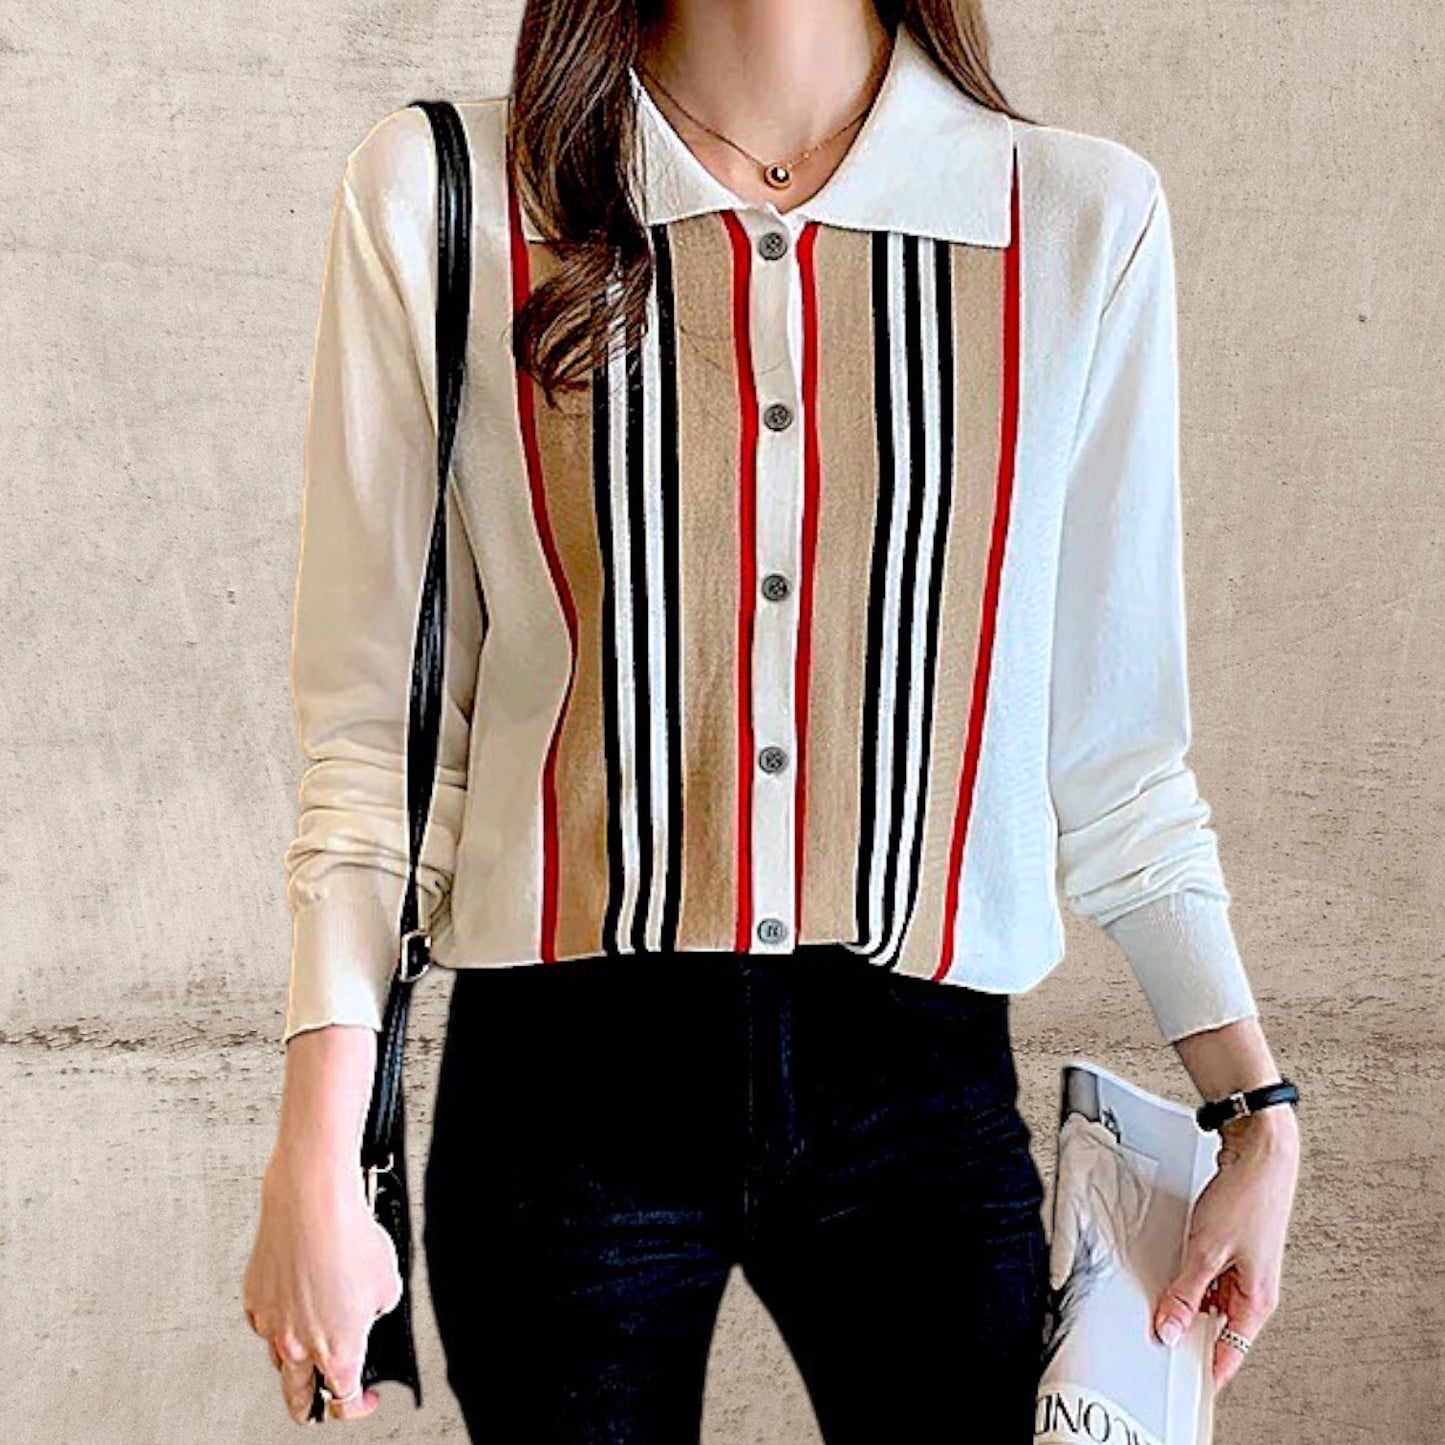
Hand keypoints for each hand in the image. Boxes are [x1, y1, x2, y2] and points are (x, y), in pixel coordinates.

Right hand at [242, 1149, 402, 1422]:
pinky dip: (276, 1323)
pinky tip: (290, 1308)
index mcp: (337, 1350)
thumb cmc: (349, 1237)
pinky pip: (264, 1323)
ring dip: (292, 1363)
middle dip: (310, 1408)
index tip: (364, 1399)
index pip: (343, 1400)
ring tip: (305, 1355)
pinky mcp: (254, 1297)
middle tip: (317, 1408)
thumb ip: (377, 1309)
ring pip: (278, 1359)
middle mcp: (298, 1344)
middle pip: (298, 1397)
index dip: (357, 1406)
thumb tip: (366, 1309)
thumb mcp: (388, 1283)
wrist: (311, 1202)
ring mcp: (272, 1323)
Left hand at [1151, 1105, 1299, 1391]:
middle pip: (1215, 1326)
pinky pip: (1207, 1273)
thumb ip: (1185, 1294)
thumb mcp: (1206, 1251)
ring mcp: (1244, 1268)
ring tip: (1158, 1295)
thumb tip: (1170, 1330)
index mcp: (1256, 1302)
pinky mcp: (1232, 1248)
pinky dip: (1188, 1275)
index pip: (1228, 1355)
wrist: (1260, 1153)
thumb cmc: (1246, 1198)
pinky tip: (1171, 1267)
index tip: (1179, 1387)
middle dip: (1186, 1329)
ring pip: (1208, 1298)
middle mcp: (1254, 1290)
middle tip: (1155, 1333)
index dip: (1202, 1372)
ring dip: (1185, 1297)